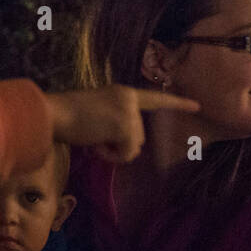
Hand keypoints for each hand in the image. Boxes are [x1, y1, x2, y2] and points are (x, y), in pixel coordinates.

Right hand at [46, 86, 199, 162]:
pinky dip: (112, 156)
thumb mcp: (96, 113)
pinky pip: (127, 154)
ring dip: (114, 151)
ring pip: (134, 146)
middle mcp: (129, 99)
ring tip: (93, 142)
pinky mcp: (125, 127)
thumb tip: (127, 147)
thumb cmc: (65, 114)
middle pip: (139, 136)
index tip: (197, 106)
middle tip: (95, 141)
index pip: (154, 99)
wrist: (54, 113)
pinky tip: (96, 147)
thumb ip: (114, 122)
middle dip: (120, 144)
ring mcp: (128, 112)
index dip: (176, 103)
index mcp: (122, 93)